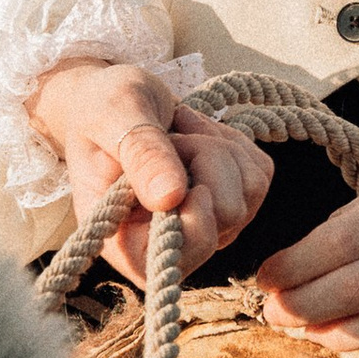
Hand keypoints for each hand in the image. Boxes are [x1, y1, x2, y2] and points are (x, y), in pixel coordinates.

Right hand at [25, 59, 272, 286]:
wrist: (112, 98)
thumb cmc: (98, 107)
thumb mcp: (111, 117)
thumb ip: (141, 154)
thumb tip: (170, 198)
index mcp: (123, 238)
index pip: (178, 260)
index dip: (197, 220)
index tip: (182, 179)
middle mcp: (169, 240)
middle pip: (229, 215)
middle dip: (206, 159)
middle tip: (169, 136)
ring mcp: (204, 223)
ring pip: (249, 191)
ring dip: (219, 146)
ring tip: (177, 132)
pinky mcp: (232, 199)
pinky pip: (259, 174)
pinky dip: (235, 143)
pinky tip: (197, 133)